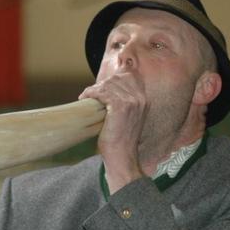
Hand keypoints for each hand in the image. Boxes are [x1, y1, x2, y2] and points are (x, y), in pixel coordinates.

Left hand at [79, 65, 146, 192]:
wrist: (121, 156)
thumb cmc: (120, 139)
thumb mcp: (127, 117)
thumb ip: (123, 101)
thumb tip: (107, 88)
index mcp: (144, 99)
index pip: (131, 74)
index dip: (115, 77)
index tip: (102, 85)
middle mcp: (141, 98)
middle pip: (118, 77)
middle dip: (103, 83)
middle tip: (92, 93)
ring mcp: (132, 101)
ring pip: (109, 83)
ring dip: (95, 89)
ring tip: (88, 96)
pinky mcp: (121, 106)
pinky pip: (102, 92)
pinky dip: (91, 93)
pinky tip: (85, 98)